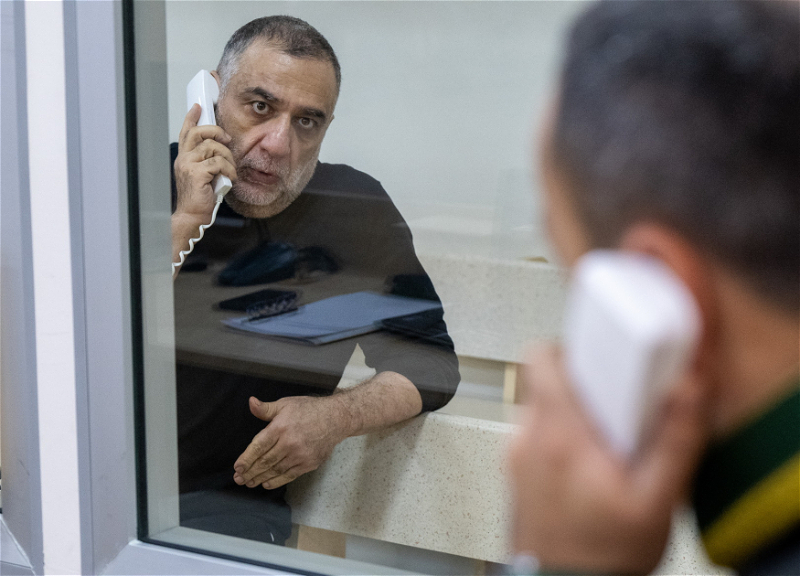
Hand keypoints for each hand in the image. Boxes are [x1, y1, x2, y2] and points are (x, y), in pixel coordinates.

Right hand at [173, 103, 236, 224]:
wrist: (192, 216)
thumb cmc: (199, 198)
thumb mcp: (204, 175)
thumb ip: (208, 161)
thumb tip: (222, 150)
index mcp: (184, 158)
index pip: (185, 132)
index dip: (191, 118)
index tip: (198, 107)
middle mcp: (183, 159)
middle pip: (198, 133)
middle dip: (216, 131)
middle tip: (227, 139)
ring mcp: (188, 165)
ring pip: (212, 147)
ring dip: (227, 158)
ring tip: (231, 170)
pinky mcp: (197, 173)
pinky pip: (218, 162)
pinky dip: (229, 169)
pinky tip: (230, 178)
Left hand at [233, 395, 350, 489]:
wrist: (336, 419)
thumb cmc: (309, 410)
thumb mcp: (286, 404)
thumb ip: (266, 408)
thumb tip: (251, 402)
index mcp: (281, 427)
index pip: (259, 446)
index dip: (246, 458)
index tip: (237, 467)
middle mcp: (289, 443)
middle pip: (265, 461)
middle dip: (250, 472)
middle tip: (238, 479)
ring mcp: (300, 455)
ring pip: (275, 470)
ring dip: (260, 478)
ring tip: (249, 483)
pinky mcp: (309, 463)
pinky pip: (289, 475)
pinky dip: (276, 481)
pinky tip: (266, 483)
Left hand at [508, 345, 707, 574]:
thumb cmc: (603, 555)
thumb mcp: (655, 500)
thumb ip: (673, 439)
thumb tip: (686, 389)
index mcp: (557, 434)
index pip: (542, 357)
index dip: (572, 348)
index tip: (602, 359)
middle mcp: (527, 438)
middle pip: (545, 379)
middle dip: (582, 385)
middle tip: (614, 409)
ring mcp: (516, 455)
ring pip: (541, 406)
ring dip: (572, 413)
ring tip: (605, 442)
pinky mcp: (515, 471)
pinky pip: (536, 434)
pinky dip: (560, 437)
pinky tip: (588, 466)